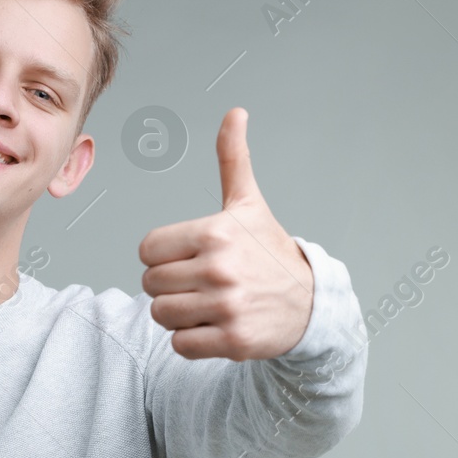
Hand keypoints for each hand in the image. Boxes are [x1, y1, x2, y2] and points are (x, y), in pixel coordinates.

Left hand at [137, 108, 313, 359]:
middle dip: (169, 286)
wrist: (310, 304)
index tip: (187, 257)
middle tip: (199, 283)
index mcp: (215, 232)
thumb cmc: (268, 251)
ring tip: (206, 304)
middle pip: (151, 284)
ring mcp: (227, 306)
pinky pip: (180, 345)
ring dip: (178, 315)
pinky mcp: (233, 340)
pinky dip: (190, 340)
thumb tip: (235, 112)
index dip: (161, 256)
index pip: (147, 250)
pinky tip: (214, 326)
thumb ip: (233, 159)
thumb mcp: (249, 204)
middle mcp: (221, 268)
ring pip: (161, 315)